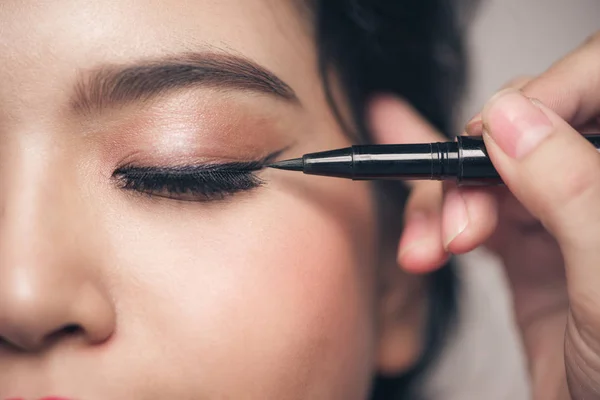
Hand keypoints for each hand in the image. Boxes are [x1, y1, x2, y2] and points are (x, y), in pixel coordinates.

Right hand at [369, 31, 599, 398]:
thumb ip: (569, 192)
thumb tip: (513, 119)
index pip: (587, 88)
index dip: (537, 100)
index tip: (491, 133)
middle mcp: (590, 186)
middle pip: (518, 133)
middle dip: (471, 172)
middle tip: (460, 222)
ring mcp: (557, 217)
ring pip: (482, 174)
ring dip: (440, 206)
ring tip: (429, 250)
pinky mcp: (524, 248)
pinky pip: (470, 209)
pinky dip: (431, 216)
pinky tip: (405, 194)